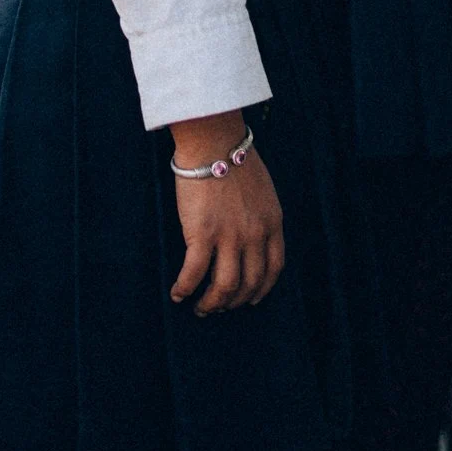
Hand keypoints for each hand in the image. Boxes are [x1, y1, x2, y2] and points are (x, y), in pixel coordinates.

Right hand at [169, 115, 284, 316]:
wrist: (214, 142)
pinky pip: (194, 273)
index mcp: (273, 222)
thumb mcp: (263, 190)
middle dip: (234, 302)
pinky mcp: (202, 234)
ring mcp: (230, 236)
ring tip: (201, 308)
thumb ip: (261, 215)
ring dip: (211, 303)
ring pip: (224, 286)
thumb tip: (251, 235)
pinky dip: (185, 288)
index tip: (252, 299)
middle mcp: (255, 234)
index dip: (262, 289)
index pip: (274, 268)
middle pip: (249, 283)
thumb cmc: (234, 158)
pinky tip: (178, 293)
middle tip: (220, 307)